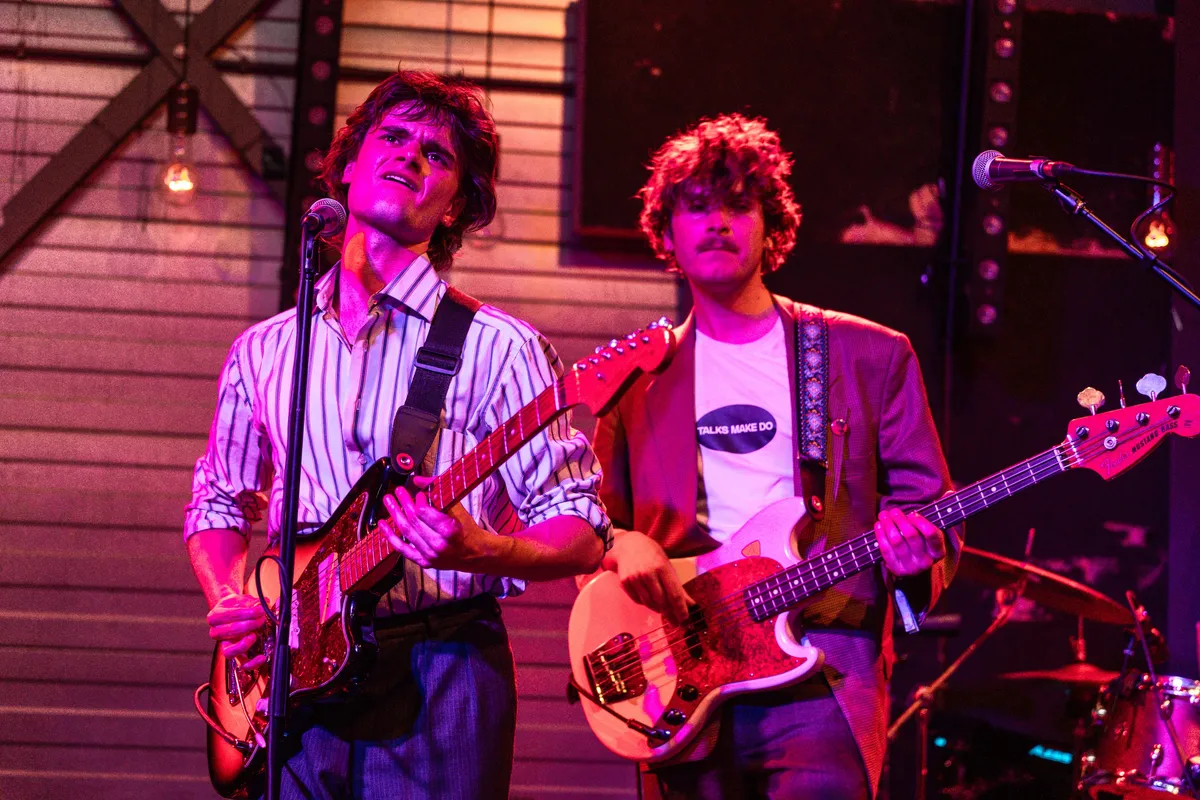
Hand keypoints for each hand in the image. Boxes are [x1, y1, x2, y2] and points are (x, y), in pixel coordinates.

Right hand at [207, 592, 267, 669]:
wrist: (234, 611)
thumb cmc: (237, 606)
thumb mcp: (243, 599)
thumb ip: (253, 601)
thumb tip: (263, 603)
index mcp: (214, 617)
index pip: (228, 615)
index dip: (247, 613)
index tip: (260, 609)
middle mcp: (216, 632)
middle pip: (229, 632)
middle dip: (249, 624)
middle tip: (260, 619)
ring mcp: (224, 645)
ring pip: (229, 652)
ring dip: (244, 644)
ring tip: (254, 635)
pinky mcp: (235, 653)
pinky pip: (241, 664)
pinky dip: (252, 663)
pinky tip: (261, 657)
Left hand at [379, 476, 498, 571]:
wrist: (475, 554)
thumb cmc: (468, 529)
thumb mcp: (458, 508)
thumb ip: (438, 492)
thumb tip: (418, 480)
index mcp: (449, 530)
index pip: (424, 512)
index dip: (418, 499)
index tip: (418, 491)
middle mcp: (438, 545)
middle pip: (414, 521)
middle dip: (404, 503)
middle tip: (398, 491)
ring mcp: (430, 555)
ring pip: (406, 532)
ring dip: (395, 514)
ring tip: (388, 501)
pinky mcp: (424, 562)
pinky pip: (403, 549)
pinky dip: (391, 537)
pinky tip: (382, 525)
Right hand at [603, 531, 693, 624]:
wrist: (627, 545)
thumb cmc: (651, 555)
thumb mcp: (667, 566)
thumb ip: (678, 586)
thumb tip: (691, 604)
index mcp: (662, 567)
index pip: (674, 594)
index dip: (680, 609)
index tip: (685, 619)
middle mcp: (648, 573)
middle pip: (662, 601)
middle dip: (670, 614)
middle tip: (676, 622)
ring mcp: (635, 578)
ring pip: (649, 603)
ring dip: (658, 609)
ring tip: (663, 610)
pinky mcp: (625, 583)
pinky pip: (638, 600)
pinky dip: (645, 603)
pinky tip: (649, 600)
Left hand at [874, 507, 946, 577]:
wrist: (913, 568)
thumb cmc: (925, 542)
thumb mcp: (936, 530)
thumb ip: (943, 511)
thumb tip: (950, 492)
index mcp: (938, 552)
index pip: (933, 535)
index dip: (921, 522)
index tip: (912, 513)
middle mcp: (926, 562)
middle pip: (911, 536)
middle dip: (900, 520)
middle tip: (894, 511)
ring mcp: (910, 568)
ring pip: (897, 541)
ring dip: (888, 525)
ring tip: (884, 514)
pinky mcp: (896, 569)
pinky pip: (886, 550)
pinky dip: (881, 535)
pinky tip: (879, 525)